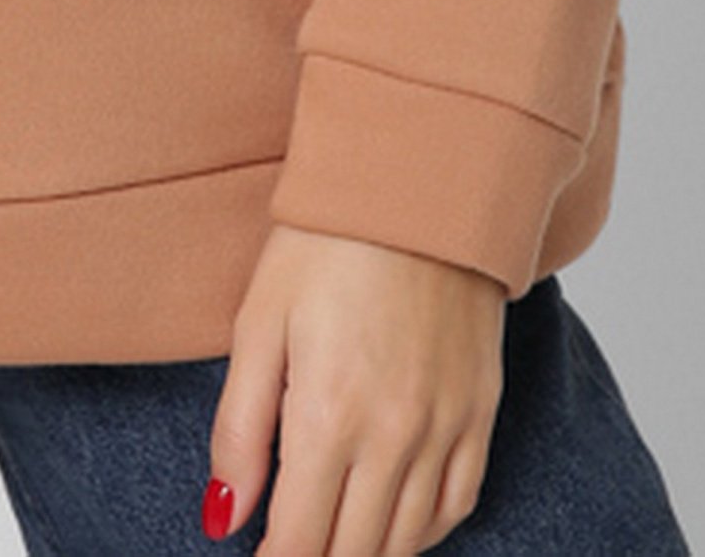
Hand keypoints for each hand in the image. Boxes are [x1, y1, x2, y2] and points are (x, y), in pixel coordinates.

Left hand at [206, 223, 505, 554]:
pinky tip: (391, 526)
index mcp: (329, 415)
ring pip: (405, 542)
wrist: (415, 185)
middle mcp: (395, 436)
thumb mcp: (257, 323)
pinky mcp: (481, 412)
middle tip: (286, 552)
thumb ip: (239, 430)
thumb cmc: (325, 242)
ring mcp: (446, 428)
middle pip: (353, 553)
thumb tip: (223, 517)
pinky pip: (456, 506)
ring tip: (328, 541)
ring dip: (364, 554)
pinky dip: (421, 533)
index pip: (299, 543)